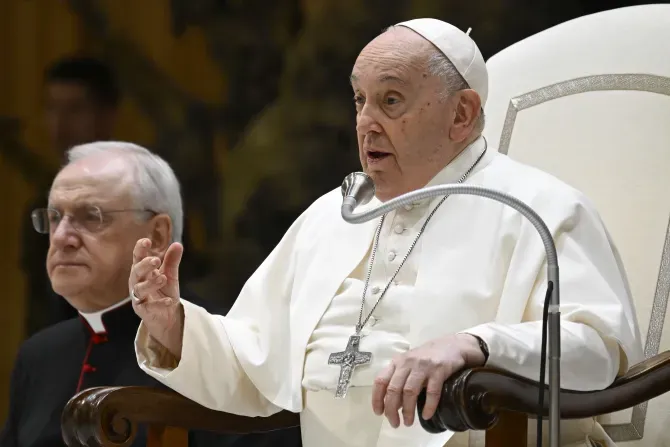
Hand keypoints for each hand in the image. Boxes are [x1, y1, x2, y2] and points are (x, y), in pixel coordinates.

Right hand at [129, 238, 183, 357]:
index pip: (138, 258)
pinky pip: (149, 307)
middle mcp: (137, 283)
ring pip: (139, 289)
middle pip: (136, 272)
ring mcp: (139, 298)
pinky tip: (169, 300)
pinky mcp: (144, 311)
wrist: (166, 316)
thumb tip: (177, 244)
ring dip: (150, 283)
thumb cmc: (164, 292)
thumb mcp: (170, 275)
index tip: (146, 241)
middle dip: (144, 266)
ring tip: (162, 278)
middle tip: (156, 260)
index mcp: (142, 272)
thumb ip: (171, 261)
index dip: (140, 249)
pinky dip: (159, 303)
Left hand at [371, 334, 485, 427]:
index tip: (379, 413)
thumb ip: (400, 382)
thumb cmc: (427, 358)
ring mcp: (422, 366)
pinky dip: (428, 406)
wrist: (452, 345)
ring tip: (408, 423)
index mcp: (397, 362)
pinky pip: (432, 391)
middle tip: (395, 424)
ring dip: (408, 410)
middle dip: (391, 410)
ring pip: (409, 391)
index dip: (377, 398)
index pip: (380, 380)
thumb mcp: (409, 366)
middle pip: (393, 389)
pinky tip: (426, 415)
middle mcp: (407, 363)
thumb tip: (395, 406)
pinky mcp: (439, 370)